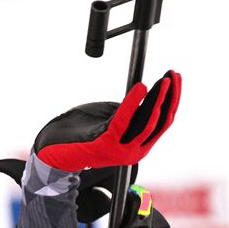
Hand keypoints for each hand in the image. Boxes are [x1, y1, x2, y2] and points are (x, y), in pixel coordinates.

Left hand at [33, 69, 181, 171]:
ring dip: (157, 99)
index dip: (172, 99)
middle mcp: (133, 152)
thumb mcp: (112, 119)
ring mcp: (120, 151)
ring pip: (147, 124)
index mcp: (138, 146)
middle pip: (159, 122)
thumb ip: (130, 111)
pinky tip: (140, 87)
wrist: (53, 152)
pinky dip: (133, 103)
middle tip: (173, 75)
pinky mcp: (105, 144)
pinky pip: (123, 120)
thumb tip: (144, 93)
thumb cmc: (81, 132)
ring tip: (163, 80)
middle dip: (169, 97)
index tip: (174, 78)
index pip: (163, 122)